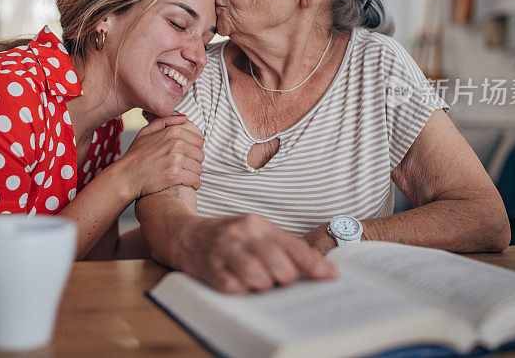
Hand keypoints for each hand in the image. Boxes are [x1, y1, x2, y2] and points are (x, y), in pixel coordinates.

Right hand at [112, 115, 203, 199]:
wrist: (125, 177)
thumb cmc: (135, 156)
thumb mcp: (146, 132)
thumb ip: (165, 121)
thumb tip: (184, 118)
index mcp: (173, 132)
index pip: (199, 141)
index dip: (194, 150)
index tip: (187, 156)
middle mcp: (176, 144)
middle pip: (200, 155)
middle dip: (194, 162)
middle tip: (185, 168)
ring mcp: (176, 160)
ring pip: (199, 168)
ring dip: (194, 174)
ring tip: (185, 176)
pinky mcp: (175, 175)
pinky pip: (195, 180)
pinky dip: (194, 184)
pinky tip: (188, 184)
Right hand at [175, 214, 337, 293]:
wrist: (184, 234)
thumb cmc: (227, 237)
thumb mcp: (254, 232)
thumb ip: (282, 246)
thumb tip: (317, 267)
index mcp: (258, 225)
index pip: (292, 246)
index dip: (314, 264)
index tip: (330, 277)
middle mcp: (242, 235)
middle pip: (278, 264)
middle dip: (284, 279)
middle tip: (278, 280)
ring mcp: (224, 251)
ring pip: (257, 277)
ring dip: (262, 286)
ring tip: (258, 283)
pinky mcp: (208, 268)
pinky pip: (232, 287)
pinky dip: (241, 290)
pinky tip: (239, 286)